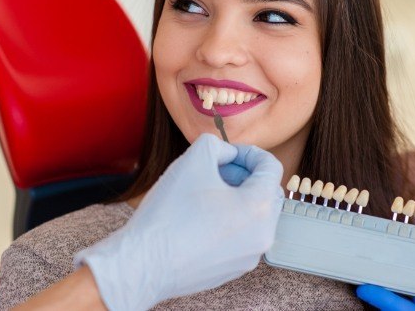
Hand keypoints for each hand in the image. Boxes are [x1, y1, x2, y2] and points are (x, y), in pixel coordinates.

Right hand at [75, 133, 283, 310]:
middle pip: (267, 191)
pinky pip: (241, 236)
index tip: (227, 153)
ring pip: (254, 215)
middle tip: (216, 171)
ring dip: (237, 197)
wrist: (143, 264)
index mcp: (260, 207)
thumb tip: (228, 155)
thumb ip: (219, 145)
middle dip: (244, 175)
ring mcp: (249, 256)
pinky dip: (229, 220)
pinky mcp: (233, 269)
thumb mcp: (194, 158)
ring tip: (206, 194)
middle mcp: (263, 235)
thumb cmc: (170, 213)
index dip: (249, 152)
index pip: (271, 167)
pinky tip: (200, 218)